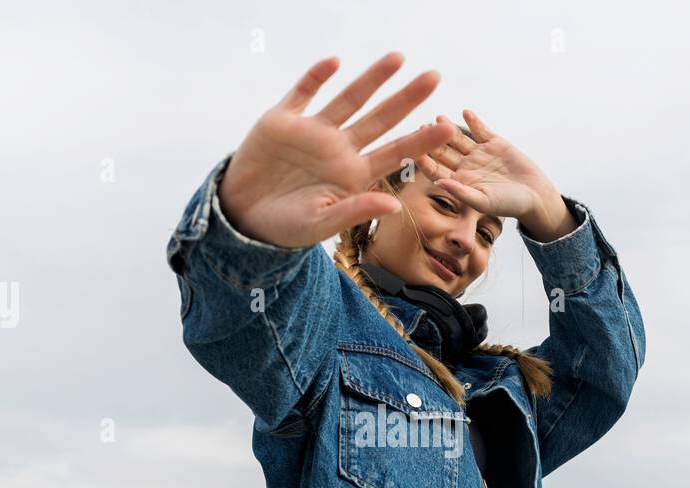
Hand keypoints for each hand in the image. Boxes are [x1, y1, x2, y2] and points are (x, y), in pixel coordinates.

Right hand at [216, 52, 456, 248]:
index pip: (394, 153)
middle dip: (407, 99)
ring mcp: (312, 131)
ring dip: (372, 78)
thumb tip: (394, 205)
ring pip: (349, 99)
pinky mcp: (283, 120)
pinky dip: (317, 77)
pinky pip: (303, 92)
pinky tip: (334, 62)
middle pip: (381, 119)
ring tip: (398, 57)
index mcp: (353, 175)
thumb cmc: (285, 227)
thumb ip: (356, 211)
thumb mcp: (321, 224)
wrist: (242, 218)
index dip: (420, 141)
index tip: (447, 128)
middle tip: (435, 77)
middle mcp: (338, 149)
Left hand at [414, 109, 564, 230]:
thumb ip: (461, 192)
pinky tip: (466, 113)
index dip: (425, 161)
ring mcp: (478, 153)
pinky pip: (481, 129)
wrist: (534, 195)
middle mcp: (465, 166)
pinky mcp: (494, 142)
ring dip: (448, 127)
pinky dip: (474, 121)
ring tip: (439, 117)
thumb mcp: (484, 201)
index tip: (414, 152)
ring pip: (458, 138)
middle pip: (443, 150)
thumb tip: (439, 182)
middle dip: (432, 140)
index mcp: (459, 182)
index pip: (436, 170)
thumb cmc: (508, 205)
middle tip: (421, 127)